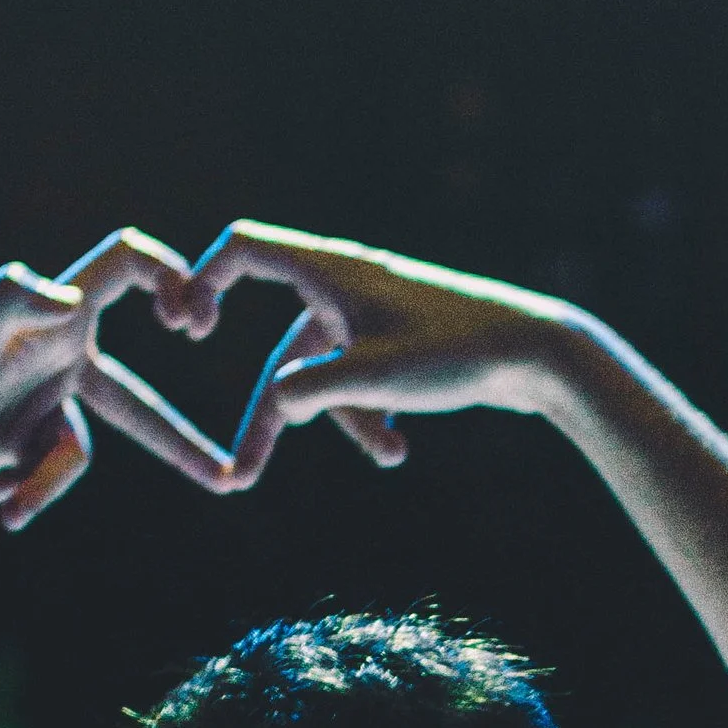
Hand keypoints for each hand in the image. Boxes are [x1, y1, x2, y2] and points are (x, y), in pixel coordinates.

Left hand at [0, 238, 237, 529]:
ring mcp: (41, 399)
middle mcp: (55, 352)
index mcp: (55, 318)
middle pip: (139, 403)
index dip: (172, 274)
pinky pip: (52, 476)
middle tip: (231, 477)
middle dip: (182, 446)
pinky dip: (24, 493)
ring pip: (82, 455)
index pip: (125, 263)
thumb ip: (10, 298)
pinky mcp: (24, 439)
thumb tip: (70, 302)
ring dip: (43, 486)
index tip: (196, 322)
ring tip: (0, 506)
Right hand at [162, 222, 593, 482]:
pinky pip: (361, 383)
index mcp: (332, 272)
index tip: (188, 330)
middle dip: (269, 418)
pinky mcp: (401, 343)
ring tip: (388, 456)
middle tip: (241, 477)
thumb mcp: (375, 378)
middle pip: (283, 352)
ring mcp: (374, 315)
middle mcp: (347, 286)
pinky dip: (373, 416)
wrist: (538, 353)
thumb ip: (313, 391)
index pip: (244, 250)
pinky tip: (398, 448)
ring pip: (327, 377)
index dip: (203, 281)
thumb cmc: (457, 353)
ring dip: (347, 422)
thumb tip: (275, 405)